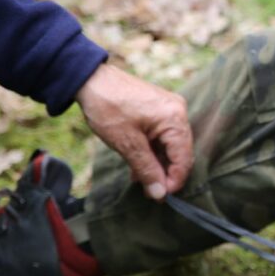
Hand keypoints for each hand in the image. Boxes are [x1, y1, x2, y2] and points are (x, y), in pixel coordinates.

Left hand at [76, 63, 192, 199]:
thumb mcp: (126, 143)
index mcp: (174, 119)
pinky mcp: (160, 109)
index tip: (159, 196)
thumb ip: (146, 169)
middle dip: (165, 173)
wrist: (90, 79)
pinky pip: (163, 135)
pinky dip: (153, 150)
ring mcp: (170, 108)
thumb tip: (160, 194)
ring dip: (157, 163)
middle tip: (150, 191)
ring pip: (171, 145)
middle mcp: (178, 112)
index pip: (184, 158)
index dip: (174, 180)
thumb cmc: (108, 107)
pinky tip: (139, 163)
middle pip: (180, 152)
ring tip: (140, 179)